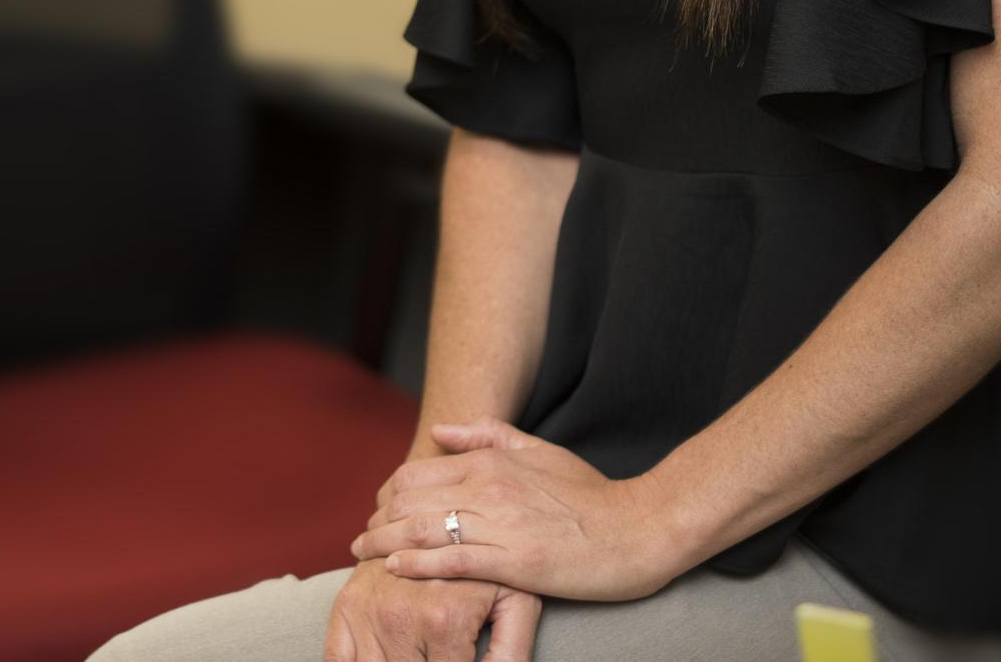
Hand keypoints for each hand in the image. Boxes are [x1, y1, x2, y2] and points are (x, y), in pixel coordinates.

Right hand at [322, 558, 540, 661]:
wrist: (451, 510)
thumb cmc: (491, 564)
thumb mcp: (518, 603)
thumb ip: (512, 650)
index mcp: (443, 621)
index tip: (457, 654)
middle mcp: (400, 616)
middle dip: (421, 661)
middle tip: (434, 647)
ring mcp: (368, 611)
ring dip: (390, 661)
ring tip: (414, 647)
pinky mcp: (347, 603)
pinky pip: (335, 657)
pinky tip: (377, 655)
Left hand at [349, 419, 695, 601]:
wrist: (640, 527)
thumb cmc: (592, 494)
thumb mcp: (539, 450)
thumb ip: (488, 435)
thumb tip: (439, 430)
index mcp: (491, 460)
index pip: (416, 473)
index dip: (387, 494)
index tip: (378, 511)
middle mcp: (489, 486)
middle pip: (409, 500)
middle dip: (377, 519)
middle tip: (361, 538)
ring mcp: (501, 523)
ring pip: (422, 529)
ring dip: (383, 543)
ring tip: (362, 553)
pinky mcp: (516, 561)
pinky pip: (453, 560)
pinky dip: (417, 565)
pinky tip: (394, 570)